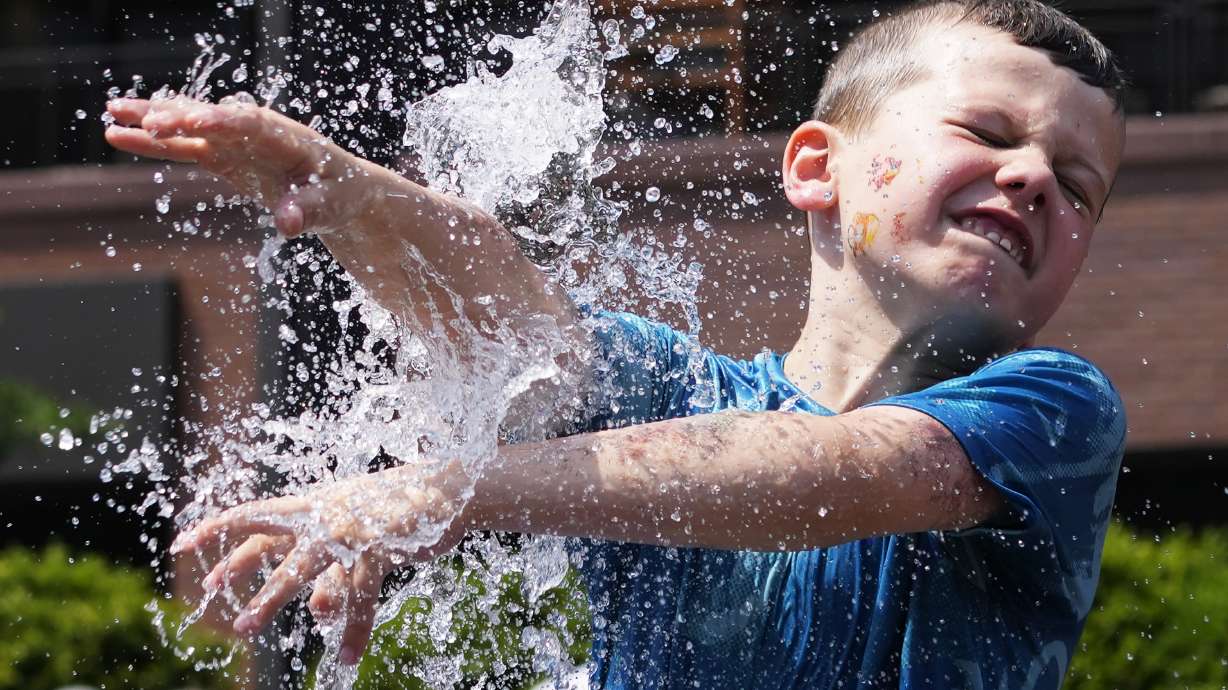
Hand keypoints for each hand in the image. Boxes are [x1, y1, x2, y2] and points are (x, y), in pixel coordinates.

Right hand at [105, 96, 370, 237]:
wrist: (341, 191)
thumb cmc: (339, 195)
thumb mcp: (330, 206)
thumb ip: (307, 211)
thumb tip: (287, 224)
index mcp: (286, 138)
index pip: (251, 125)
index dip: (223, 122)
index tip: (194, 120)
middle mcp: (257, 132)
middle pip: (213, 119)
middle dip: (181, 118)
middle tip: (146, 120)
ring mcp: (237, 142)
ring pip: (191, 125)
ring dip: (154, 119)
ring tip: (113, 112)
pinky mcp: (224, 156)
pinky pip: (185, 146)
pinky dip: (154, 142)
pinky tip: (118, 134)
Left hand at [171, 465, 470, 664]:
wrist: (448, 490)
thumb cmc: (397, 512)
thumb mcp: (356, 539)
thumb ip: (332, 572)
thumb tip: (316, 611)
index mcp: (315, 505)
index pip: (257, 514)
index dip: (220, 528)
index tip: (182, 542)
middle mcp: (326, 514)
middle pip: (270, 538)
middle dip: (238, 567)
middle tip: (209, 594)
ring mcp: (351, 529)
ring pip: (303, 566)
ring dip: (272, 596)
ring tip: (248, 624)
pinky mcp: (379, 545)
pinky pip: (361, 594)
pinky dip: (356, 627)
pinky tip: (349, 657)